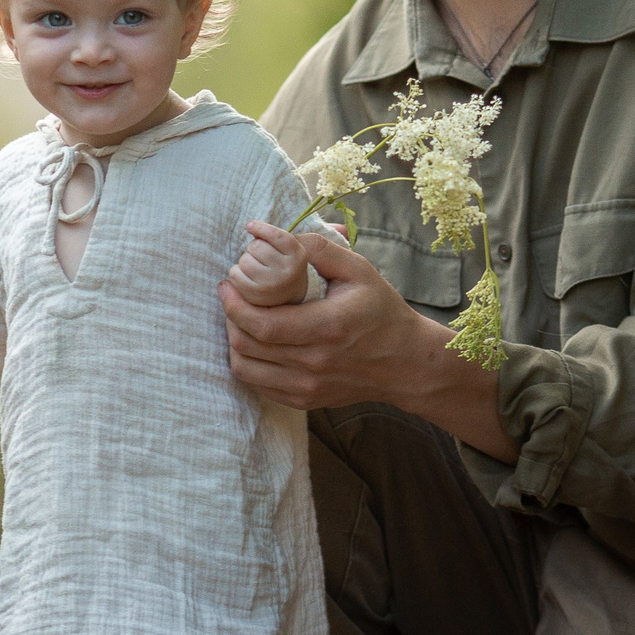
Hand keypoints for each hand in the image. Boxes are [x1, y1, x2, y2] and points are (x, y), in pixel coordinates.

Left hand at [221, 226, 517, 459]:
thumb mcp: (358, 270)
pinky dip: (247, 362)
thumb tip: (271, 234)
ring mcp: (308, 387)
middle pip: (247, 345)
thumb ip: (317, 248)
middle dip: (230, 316)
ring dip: (234, 340)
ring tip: (240, 317)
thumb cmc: (382, 311)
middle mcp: (315, 363)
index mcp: (328, 328)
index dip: (235, 304)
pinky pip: (258, 384)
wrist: (406, 363)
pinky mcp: (304, 400)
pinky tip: (255, 341)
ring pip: (245, 368)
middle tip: (230, 295)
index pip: (262, 324)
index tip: (228, 283)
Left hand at [229, 221, 310, 306]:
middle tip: (261, 257)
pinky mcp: (256, 296)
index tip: (250, 226)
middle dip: (253, 248)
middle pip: (255, 246)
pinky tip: (247, 276)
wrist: (290, 293)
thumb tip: (251, 226)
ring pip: (244, 260)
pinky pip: (235, 275)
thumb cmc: (282, 263)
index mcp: (297, 255)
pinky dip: (236, 272)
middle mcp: (287, 271)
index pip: (275, 235)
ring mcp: (272, 285)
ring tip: (255, 267)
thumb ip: (271, 235)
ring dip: (245, 260)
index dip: (260, 227)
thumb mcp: (285, 247)